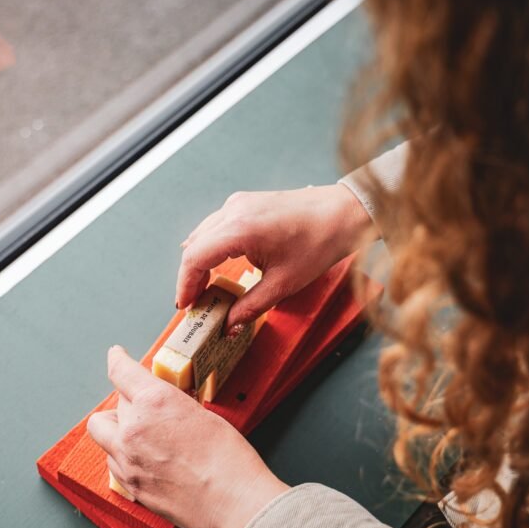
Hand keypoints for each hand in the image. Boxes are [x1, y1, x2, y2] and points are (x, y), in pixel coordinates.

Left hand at [88, 346, 289, 527]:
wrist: (236, 503)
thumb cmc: (230, 460)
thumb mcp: (202, 415)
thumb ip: (170, 406)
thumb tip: (159, 405)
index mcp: (155, 402)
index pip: (121, 372)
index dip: (117, 360)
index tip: (116, 355)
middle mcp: (133, 429)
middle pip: (111, 407)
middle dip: (126, 405)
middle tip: (147, 411)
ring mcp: (128, 460)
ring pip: (104, 436)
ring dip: (119, 432)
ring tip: (145, 438)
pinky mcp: (130, 486)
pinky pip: (114, 463)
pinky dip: (124, 458)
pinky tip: (147, 461)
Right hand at [176, 184, 374, 329]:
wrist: (343, 213)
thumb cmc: (319, 243)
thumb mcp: (283, 284)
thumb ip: (249, 306)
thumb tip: (228, 326)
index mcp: (240, 230)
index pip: (195, 259)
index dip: (185, 285)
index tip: (186, 305)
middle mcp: (233, 211)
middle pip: (194, 247)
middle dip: (190, 277)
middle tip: (195, 302)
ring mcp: (238, 203)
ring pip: (202, 234)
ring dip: (198, 261)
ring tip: (204, 287)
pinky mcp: (245, 202)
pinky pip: (215, 225)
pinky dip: (210, 246)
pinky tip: (215, 262)